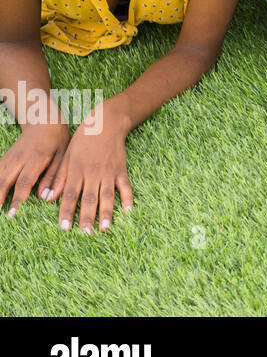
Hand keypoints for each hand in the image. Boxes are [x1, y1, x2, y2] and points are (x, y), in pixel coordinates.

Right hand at [0, 122, 69, 218]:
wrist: (44, 119)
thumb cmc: (57, 139)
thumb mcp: (63, 155)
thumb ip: (55, 176)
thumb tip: (46, 198)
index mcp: (36, 158)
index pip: (24, 181)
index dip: (18, 198)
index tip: (13, 213)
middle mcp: (19, 158)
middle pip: (5, 180)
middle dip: (0, 198)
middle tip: (0, 214)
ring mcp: (10, 157)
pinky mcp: (5, 157)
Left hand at [51, 104, 131, 232]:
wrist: (106, 123)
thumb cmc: (83, 140)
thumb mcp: (66, 156)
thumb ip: (59, 178)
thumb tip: (48, 198)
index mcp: (77, 171)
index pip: (71, 195)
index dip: (67, 212)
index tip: (64, 227)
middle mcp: (93, 173)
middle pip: (89, 198)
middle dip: (87, 217)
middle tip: (86, 233)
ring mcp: (109, 172)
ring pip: (107, 195)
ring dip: (106, 213)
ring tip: (105, 228)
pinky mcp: (121, 169)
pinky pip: (125, 186)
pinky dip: (128, 198)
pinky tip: (128, 210)